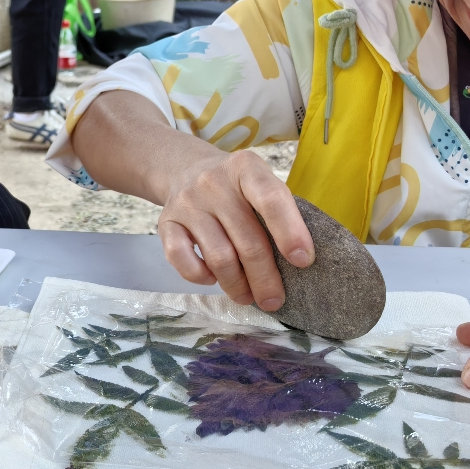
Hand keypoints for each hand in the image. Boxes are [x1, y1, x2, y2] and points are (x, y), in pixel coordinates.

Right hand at [158, 150, 313, 310]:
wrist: (185, 169)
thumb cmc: (235, 186)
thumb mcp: (258, 182)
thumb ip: (276, 212)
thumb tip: (297, 263)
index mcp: (245, 168)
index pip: (271, 199)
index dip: (290, 233)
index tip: (303, 261)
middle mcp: (214, 183)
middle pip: (247, 240)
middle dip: (265, 278)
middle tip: (274, 300)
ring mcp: (187, 203)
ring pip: (218, 257)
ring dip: (237, 285)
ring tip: (247, 296)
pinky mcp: (166, 222)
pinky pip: (182, 259)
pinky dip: (200, 276)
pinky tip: (212, 278)